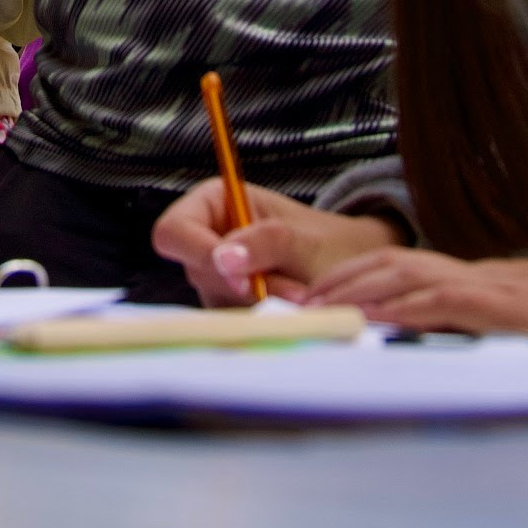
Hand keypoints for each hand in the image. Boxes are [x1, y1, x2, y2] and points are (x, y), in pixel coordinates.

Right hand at [152, 178, 399, 305]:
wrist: (352, 272)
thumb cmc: (327, 243)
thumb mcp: (302, 238)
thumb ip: (265, 242)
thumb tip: (224, 258)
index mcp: (212, 204)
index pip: (175, 230)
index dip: (198, 253)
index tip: (240, 278)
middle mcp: (206, 242)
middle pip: (196, 270)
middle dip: (242, 286)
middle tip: (293, 293)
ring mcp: (215, 280)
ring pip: (215, 301)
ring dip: (258, 305)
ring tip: (300, 295)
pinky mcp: (228, 310)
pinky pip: (232, 323)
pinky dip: (263, 320)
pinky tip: (291, 309)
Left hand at [301, 248, 527, 346]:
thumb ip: (485, 321)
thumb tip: (437, 340)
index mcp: (480, 279)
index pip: (400, 269)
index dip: (350, 278)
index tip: (307, 295)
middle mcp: (482, 276)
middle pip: (392, 266)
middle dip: (337, 282)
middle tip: (291, 301)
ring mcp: (501, 290)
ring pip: (413, 280)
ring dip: (360, 294)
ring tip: (319, 309)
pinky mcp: (522, 311)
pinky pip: (457, 305)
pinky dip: (414, 310)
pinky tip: (384, 321)